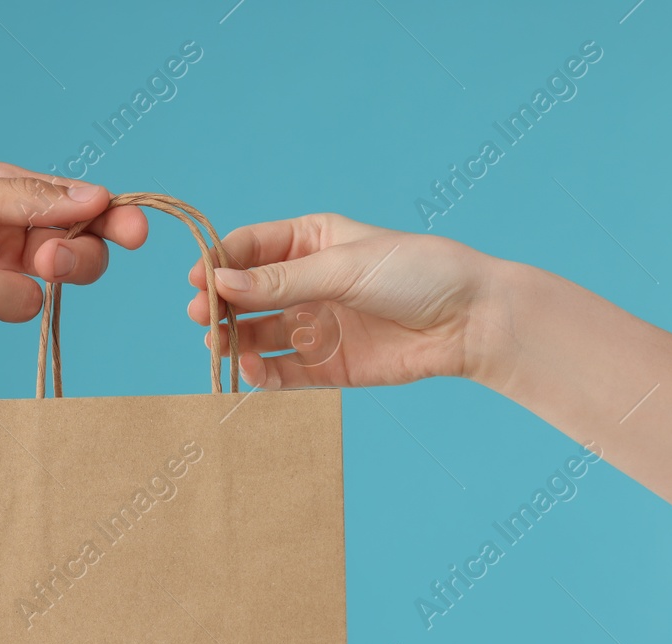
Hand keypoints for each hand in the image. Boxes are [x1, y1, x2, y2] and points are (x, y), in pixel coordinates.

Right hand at [185, 213, 502, 388]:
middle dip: (221, 305)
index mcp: (311, 241)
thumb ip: (282, 281)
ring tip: (218, 346)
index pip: (250, 248)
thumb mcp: (344, 267)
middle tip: (201, 317)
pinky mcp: (328, 365)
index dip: (221, 263)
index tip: (199, 280)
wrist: (471, 321)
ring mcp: (316, 325)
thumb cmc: (417, 273)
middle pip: (247, 294)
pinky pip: (283, 371)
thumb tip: (221, 284)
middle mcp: (307, 282)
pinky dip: (261, 373)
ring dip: (234, 340)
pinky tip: (248, 371)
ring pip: (258, 334)